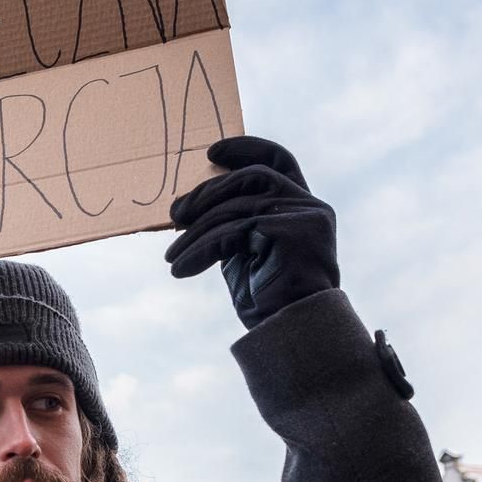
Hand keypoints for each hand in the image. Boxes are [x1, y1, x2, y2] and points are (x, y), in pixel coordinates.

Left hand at [165, 136, 338, 328]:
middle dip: (207, 192)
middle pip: (251, 177)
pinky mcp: (289, 233)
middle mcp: (310, 206)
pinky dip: (200, 250)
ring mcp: (304, 218)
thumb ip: (234, 223)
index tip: (212, 152)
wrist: (291, 333)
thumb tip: (188, 207)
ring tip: (171, 256)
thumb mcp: (247, 251)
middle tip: (175, 215)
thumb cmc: (268, 297)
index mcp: (304, 205)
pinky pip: (232, 232)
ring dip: (195, 233)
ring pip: (236, 207)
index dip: (246, 148)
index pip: (278, 160)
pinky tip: (181, 268)